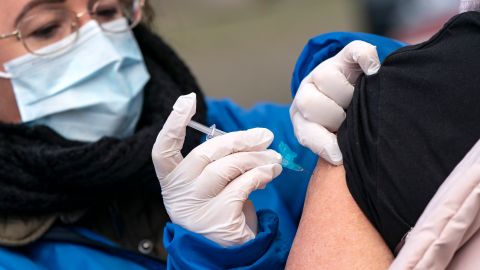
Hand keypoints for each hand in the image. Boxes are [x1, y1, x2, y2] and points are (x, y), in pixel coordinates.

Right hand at [152, 93, 282, 246]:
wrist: (223, 252)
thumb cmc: (217, 208)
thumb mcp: (210, 183)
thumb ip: (219, 161)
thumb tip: (252, 137)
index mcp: (172, 180)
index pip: (163, 149)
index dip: (173, 123)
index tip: (187, 99)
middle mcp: (179, 193)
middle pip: (206, 153)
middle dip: (240, 140)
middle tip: (266, 135)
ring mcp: (197, 207)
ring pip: (227, 168)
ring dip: (256, 158)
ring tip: (274, 158)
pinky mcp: (219, 219)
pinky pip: (243, 186)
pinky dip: (261, 175)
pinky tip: (270, 173)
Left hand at [290, 40, 379, 164]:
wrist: (357, 94)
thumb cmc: (345, 125)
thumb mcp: (334, 139)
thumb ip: (332, 147)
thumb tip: (340, 157)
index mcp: (301, 116)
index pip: (305, 131)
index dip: (323, 143)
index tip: (340, 154)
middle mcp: (308, 91)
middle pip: (309, 103)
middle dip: (333, 117)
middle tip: (348, 120)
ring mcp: (325, 70)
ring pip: (325, 78)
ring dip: (346, 93)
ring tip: (359, 101)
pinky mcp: (346, 55)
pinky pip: (355, 51)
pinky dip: (366, 58)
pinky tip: (374, 70)